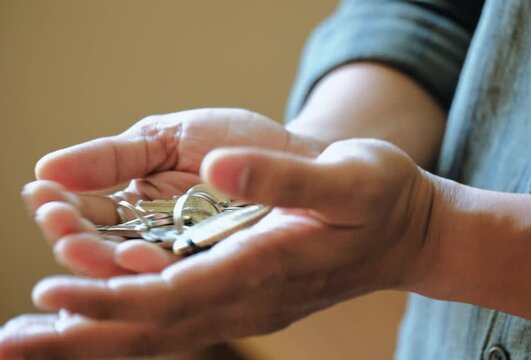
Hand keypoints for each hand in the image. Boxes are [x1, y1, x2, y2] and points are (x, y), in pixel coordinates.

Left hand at [0, 138, 433, 358]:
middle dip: (81, 337)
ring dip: (95, 335)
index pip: (177, 296)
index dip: (112, 299)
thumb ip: (284, 179)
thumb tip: (220, 169)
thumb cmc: (380, 199)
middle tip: (9, 341)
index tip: (51, 295)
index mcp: (266, 267)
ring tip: (34, 335)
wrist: (407, 232)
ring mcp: (247, 302)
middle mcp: (250, 297)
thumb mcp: (347, 179)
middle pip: (154, 329)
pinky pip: (176, 317)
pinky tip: (98, 312)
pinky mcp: (246, 294)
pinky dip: (127, 319)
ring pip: (160, 330)